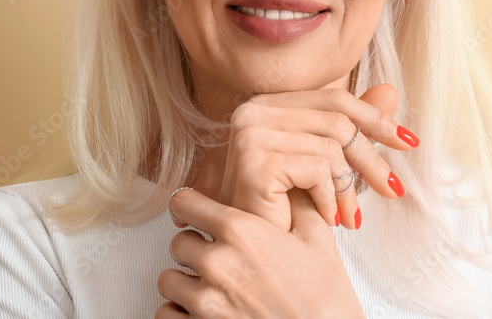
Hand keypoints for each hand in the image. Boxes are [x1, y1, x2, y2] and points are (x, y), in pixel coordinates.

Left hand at [156, 186, 365, 317]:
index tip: (193, 213)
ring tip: (210, 287)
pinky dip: (178, 312)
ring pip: (168, 280)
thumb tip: (285, 186)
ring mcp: (206, 301)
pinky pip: (166, 315)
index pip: (186, 203)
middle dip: (195, 248)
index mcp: (242, 232)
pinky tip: (199, 311)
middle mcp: (217, 263)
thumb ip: (294, 205)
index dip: (189, 206)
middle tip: (216, 258)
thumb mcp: (318, 239)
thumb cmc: (326, 299)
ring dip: (185, 282)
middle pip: (177, 243)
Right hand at [213, 83, 419, 232]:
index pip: (333, 98)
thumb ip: (351, 125)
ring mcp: (250, 134)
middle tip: (393, 189)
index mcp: (266, 104)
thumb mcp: (321, 163)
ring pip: (331, 147)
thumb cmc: (280, 210)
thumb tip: (390, 92)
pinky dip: (330, 199)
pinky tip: (328, 220)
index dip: (375, 119)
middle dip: (372, 159)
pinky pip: (318, 170)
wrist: (249, 254)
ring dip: (349, 189)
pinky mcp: (254, 162)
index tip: (408, 142)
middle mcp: (252, 111)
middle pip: (337, 121)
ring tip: (351, 217)